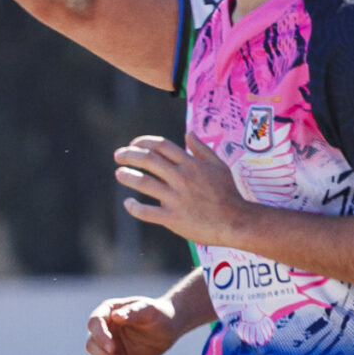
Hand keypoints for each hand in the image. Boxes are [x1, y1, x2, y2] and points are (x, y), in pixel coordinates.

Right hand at [85, 295, 187, 354]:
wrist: (168, 328)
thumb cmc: (159, 314)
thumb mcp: (150, 310)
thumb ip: (134, 312)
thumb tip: (116, 316)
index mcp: (108, 312)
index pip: (95, 323)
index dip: (100, 336)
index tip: (112, 348)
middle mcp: (103, 330)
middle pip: (92, 345)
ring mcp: (107, 346)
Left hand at [115, 133, 247, 246]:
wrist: (236, 221)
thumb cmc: (227, 193)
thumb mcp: (219, 166)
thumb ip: (202, 149)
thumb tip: (188, 133)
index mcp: (191, 164)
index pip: (161, 146)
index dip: (144, 142)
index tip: (134, 144)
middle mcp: (182, 178)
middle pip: (149, 160)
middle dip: (129, 155)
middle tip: (117, 155)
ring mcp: (176, 198)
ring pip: (144, 183)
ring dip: (128, 177)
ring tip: (119, 173)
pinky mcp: (172, 218)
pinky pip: (146, 212)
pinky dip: (134, 207)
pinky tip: (128, 203)